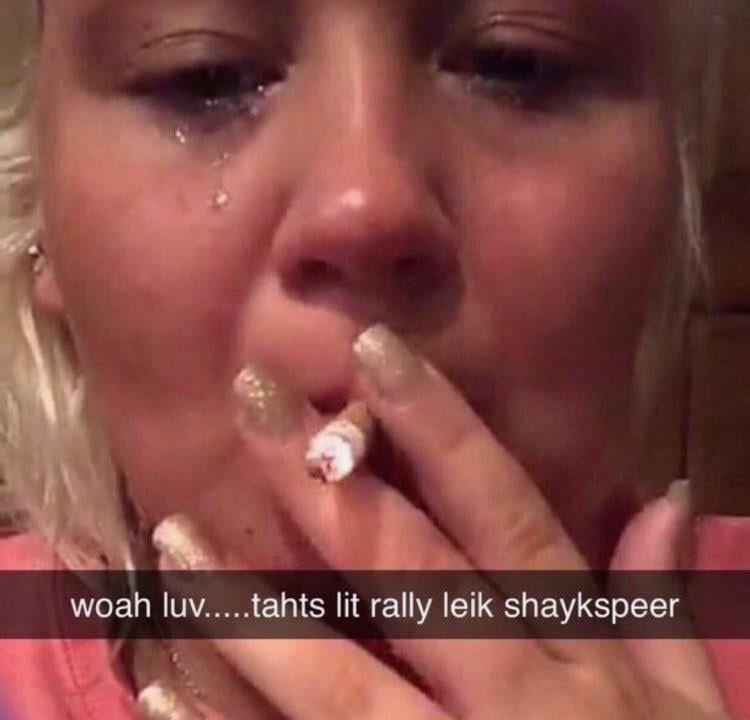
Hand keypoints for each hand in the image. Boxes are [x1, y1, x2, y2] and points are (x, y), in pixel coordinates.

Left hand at [151, 324, 730, 719]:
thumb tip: (667, 494)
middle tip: (251, 401)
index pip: (503, 516)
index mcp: (581, 662)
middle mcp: (511, 705)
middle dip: (326, 485)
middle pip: (405, 576)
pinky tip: (161, 678)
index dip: (441, 428)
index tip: (374, 350)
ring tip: (174, 532)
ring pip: (334, 682)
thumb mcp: (687, 714)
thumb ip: (659, 607)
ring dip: (247, 606)